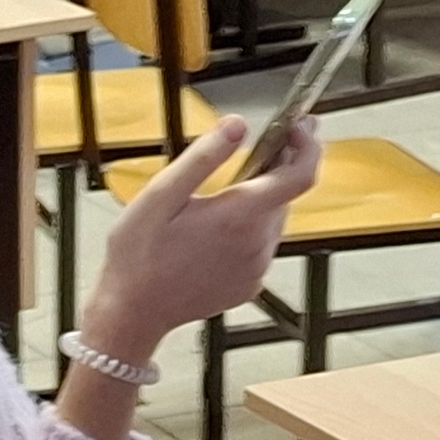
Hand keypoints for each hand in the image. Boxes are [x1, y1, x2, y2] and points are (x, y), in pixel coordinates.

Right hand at [85, 113, 320, 366]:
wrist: (131, 314)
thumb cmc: (138, 257)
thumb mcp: (160, 196)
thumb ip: (203, 158)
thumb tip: (237, 125)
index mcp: (239, 216)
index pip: (302, 174)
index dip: (308, 145)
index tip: (298, 127)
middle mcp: (257, 243)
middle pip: (285, 195)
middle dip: (277, 169)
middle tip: (257, 149)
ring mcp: (255, 268)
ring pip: (272, 221)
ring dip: (258, 203)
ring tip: (221, 198)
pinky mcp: (248, 285)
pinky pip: (259, 248)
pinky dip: (247, 232)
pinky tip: (212, 235)